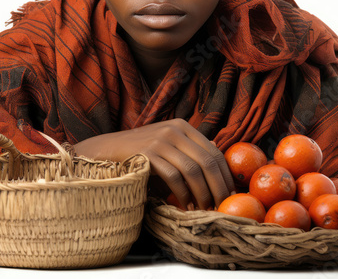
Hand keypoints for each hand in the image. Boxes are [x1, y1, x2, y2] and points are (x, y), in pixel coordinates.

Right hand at [73, 118, 234, 209]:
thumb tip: (219, 155)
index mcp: (183, 126)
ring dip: (202, 195)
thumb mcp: (168, 146)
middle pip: (208, 161)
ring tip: (203, 210)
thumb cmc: (141, 153)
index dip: (225, 176)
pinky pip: (174, 177)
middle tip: (221, 207)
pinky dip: (183, 195)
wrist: (106, 151)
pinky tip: (185, 206)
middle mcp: (175, 129)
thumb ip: (190, 149)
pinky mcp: (149, 153)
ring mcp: (161, 140)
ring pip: (193, 171)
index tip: (231, 195)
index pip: (215, 151)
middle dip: (218, 188)